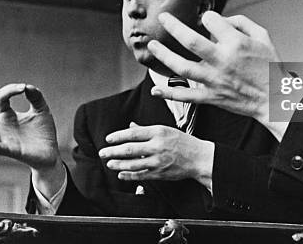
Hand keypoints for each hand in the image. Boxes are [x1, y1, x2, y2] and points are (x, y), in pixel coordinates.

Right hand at [0, 83, 60, 169]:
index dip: (10, 89)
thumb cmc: (43, 132)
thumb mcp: (41, 110)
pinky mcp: (10, 150)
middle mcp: (1, 126)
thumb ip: (36, 97)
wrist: (50, 153)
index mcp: (8, 115)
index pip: (1, 98)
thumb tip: (27, 86)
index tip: (23, 88)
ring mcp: (3, 138)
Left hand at [99, 123, 213, 189]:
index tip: (108, 139)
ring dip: (118, 164)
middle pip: (130, 149)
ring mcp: (158, 161)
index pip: (133, 134)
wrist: (199, 158)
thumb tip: (130, 127)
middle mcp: (157, 146)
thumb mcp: (166, 130)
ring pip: (133, 164)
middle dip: (113, 151)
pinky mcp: (159, 173)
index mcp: (158, 132)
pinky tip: (121, 174)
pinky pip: (140, 175)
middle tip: (103, 152)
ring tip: (109, 163)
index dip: (118, 136)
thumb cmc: (183, 142)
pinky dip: (129, 175)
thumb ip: (146, 130)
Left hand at [148, 11, 277, 125]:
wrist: (275, 100)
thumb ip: (242, 22)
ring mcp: (215, 80)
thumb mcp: (264, 37)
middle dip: (173, 26)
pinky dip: (169, 93)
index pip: (212, 21)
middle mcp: (222, 60)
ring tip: (152, 45)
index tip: (205, 19)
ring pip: (182, 67)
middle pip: (190, 40)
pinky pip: (187, 95)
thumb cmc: (270, 67)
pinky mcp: (212, 97)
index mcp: (236, 43)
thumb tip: (221, 19)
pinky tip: (155, 89)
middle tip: (162, 18)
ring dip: (164, 55)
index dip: (207, 17)